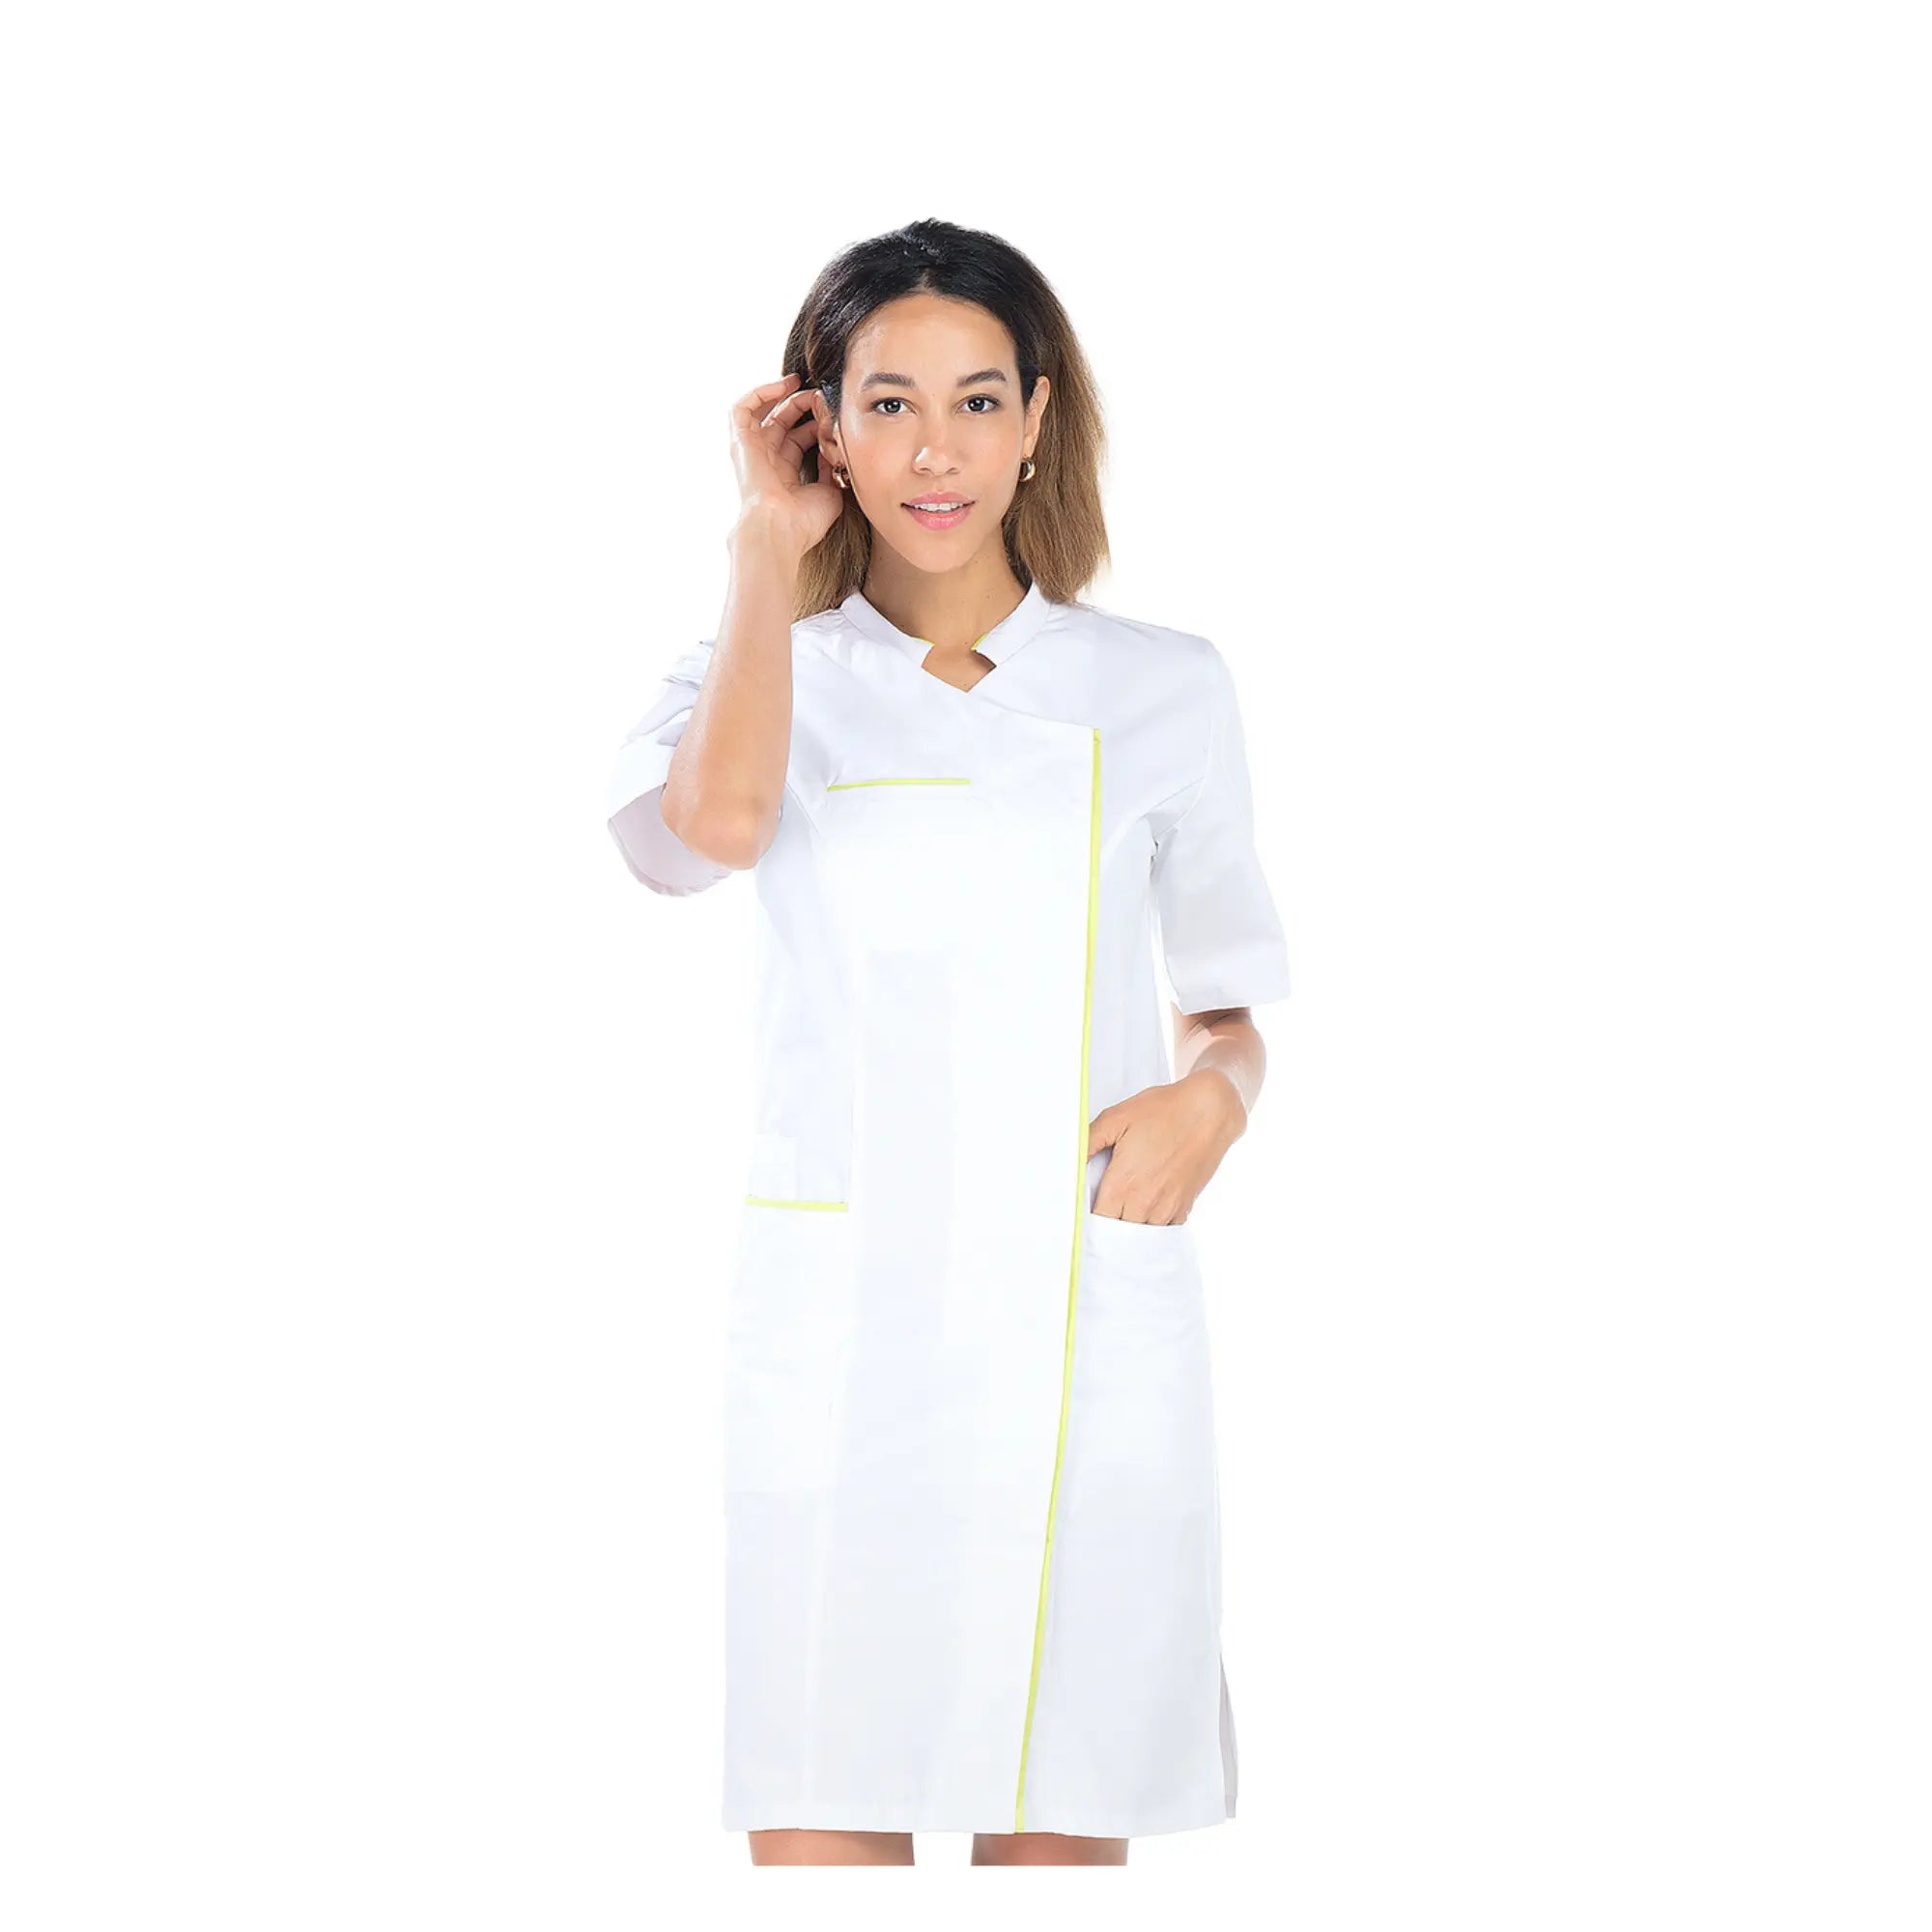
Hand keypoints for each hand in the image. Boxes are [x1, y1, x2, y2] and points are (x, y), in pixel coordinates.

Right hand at [729, 372, 846, 559]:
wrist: (781, 528)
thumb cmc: (804, 521)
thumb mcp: (830, 491)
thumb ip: (832, 469)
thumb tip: (836, 447)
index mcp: (786, 474)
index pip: (800, 439)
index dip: (817, 423)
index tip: (834, 414)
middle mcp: (768, 460)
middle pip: (784, 422)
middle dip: (803, 405)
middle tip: (821, 396)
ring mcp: (753, 451)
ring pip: (764, 412)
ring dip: (782, 395)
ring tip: (800, 383)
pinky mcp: (740, 442)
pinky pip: (742, 408)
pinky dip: (760, 392)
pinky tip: (782, 385)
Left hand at [1087, 1070, 1245, 1224]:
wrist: (1210, 1110)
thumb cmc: (1163, 1111)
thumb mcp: (1116, 1118)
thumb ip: (1087, 1142)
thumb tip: (1069, 1161)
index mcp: (1124, 1183)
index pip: (1096, 1222)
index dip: (1086, 1220)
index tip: (1080, 1211)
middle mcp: (1145, 1202)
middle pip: (1116, 1233)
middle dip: (1105, 1225)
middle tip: (1098, 1211)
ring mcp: (1167, 1207)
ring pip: (1140, 1235)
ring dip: (1128, 1227)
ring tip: (1120, 1211)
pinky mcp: (1184, 1206)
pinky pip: (1163, 1230)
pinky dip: (1151, 1225)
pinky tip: (1144, 1210)